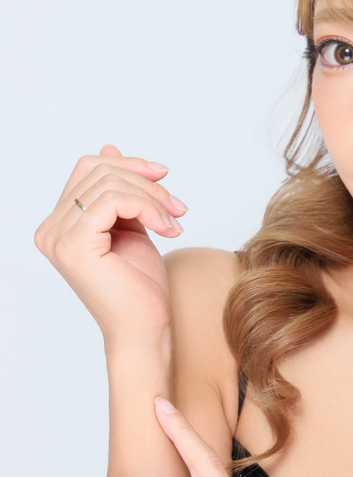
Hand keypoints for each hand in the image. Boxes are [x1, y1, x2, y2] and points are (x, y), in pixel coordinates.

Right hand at [34, 145, 186, 342]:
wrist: (145, 330)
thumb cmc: (140, 288)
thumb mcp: (132, 226)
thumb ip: (120, 192)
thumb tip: (109, 146)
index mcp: (59, 224)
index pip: (89, 169)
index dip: (129, 165)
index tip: (164, 178)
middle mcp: (50, 229)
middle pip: (99, 171)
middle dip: (147, 182)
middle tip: (177, 206)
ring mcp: (57, 237)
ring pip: (109, 183)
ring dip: (153, 197)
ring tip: (175, 221)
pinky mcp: (74, 245)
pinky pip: (112, 200)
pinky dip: (148, 208)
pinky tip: (168, 229)